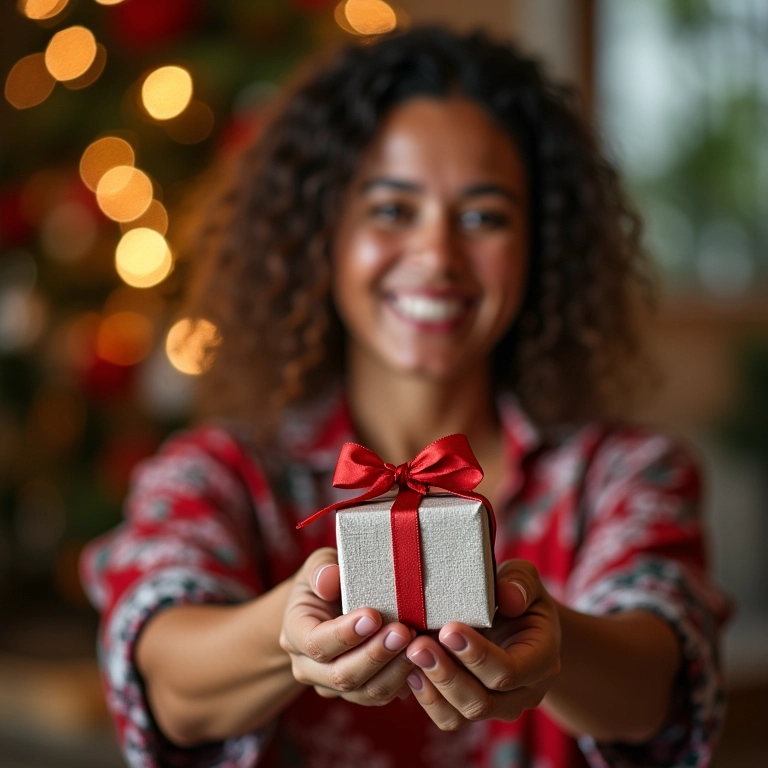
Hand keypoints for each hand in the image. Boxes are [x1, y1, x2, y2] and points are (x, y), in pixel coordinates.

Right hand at [279, 547, 414, 704]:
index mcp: (295, 633)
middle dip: (375, 655)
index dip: (345, 634)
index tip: (373, 616)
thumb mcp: (320, 564)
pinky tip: (419, 659)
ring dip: (393, 671)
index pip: (316, 643)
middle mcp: (308, 666)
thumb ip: (322, 568)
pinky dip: (402, 680)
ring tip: (416, 645)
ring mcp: (332, 685)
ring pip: (363, 691)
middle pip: (340, 674)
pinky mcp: (357, 692)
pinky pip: (380, 696)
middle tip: (403, 631)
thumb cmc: (327, 580)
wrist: (328, 608)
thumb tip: (330, 578)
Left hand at [403, 559, 560, 729]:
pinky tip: (409, 670)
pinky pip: (448, 717)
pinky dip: (426, 697)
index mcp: (542, 660)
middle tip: (418, 646)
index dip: (477, 655)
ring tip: (410, 655)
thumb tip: (508, 597)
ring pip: (462, 715)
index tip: (448, 630)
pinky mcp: (473, 709)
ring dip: (433, 687)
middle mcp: (524, 692)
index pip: (510, 671)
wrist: (516, 622)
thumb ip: (521, 582)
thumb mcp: (525, 579)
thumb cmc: (516, 594)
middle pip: (484, 701)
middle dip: (447, 674)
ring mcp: (499, 706)